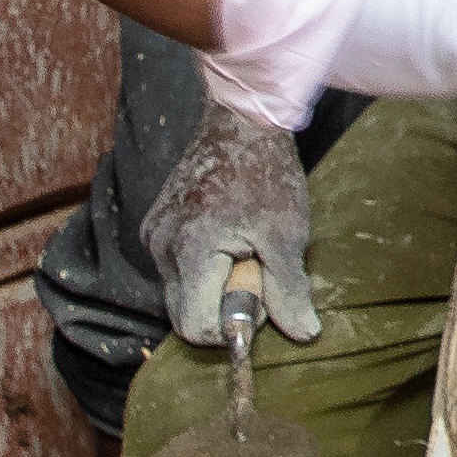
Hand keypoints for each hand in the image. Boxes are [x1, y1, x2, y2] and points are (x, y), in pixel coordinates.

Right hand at [148, 111, 324, 347]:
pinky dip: (203, 270)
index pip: (196, 327)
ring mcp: (153, 235)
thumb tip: (303, 335)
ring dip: (214, 288)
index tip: (261, 293)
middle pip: (184, 315)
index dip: (233, 325)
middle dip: (222, 308)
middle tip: (256, 272)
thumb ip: (289, 289)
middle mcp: (160, 247)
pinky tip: (229, 240)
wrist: (240, 121)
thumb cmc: (267, 174)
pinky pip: (175, 270)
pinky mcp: (155, 226)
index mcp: (191, 251)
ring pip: (180, 294)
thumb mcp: (286, 235)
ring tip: (244, 251)